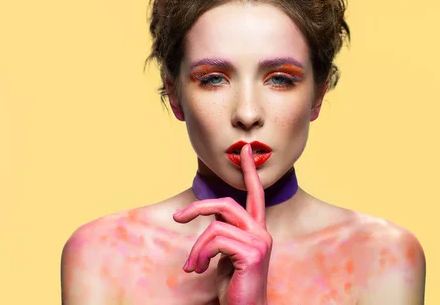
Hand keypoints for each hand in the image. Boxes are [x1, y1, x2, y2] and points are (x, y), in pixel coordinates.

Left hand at [173, 143, 271, 304]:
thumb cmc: (236, 288)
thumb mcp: (227, 256)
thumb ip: (224, 235)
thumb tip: (210, 222)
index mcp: (256, 231)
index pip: (255, 195)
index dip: (249, 172)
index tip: (244, 151)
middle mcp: (262, 232)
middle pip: (226, 204)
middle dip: (198, 208)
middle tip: (177, 218)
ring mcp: (259, 242)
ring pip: (215, 227)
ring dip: (196, 248)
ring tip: (192, 266)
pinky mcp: (252, 253)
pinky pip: (215, 240)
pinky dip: (200, 255)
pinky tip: (199, 270)